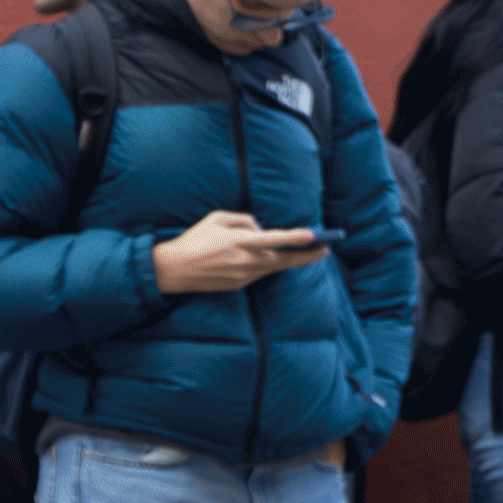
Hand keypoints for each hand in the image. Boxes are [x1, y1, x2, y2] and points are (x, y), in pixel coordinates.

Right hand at [152, 212, 323, 294]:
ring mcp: (244, 276)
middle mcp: (246, 261)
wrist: (175, 269)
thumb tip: (261, 229)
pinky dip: (268, 264)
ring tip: (309, 252)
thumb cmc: (196, 239)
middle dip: (307, 255)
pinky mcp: (240, 285)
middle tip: (326, 248)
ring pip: (275, 267)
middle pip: (283, 259)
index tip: (312, 235)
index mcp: (240, 242)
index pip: (274, 239)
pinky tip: (275, 258)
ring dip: (291, 259)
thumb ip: (243, 219)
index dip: (295, 238)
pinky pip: (260, 272)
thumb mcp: (217, 218)